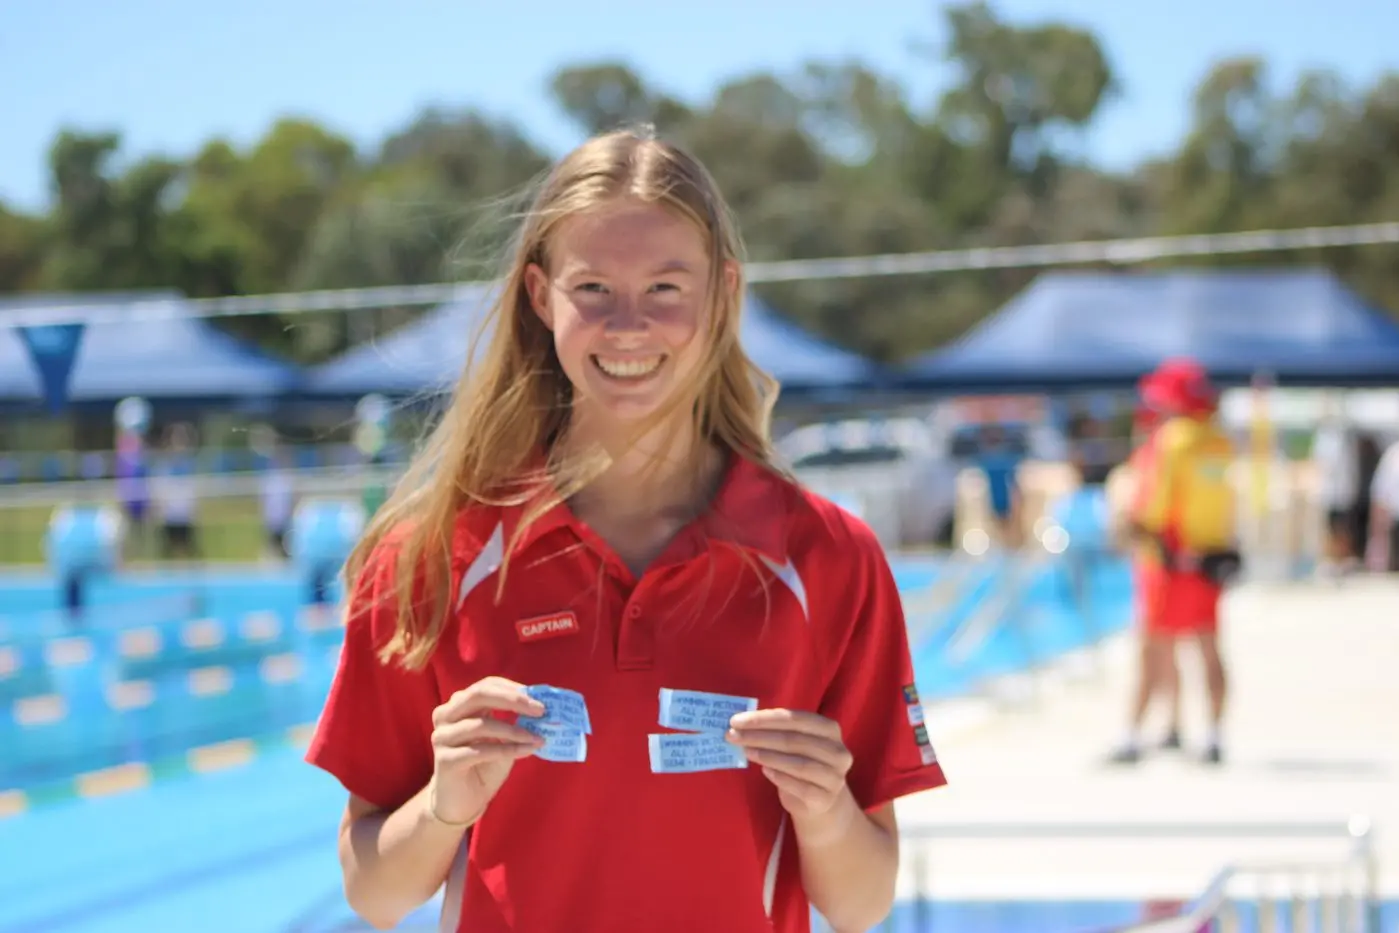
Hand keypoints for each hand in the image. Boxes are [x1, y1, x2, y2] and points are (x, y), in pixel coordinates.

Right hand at [427, 676, 544, 824]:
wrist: (461, 802)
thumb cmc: (484, 766)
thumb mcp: (503, 739)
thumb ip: (516, 721)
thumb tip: (543, 709)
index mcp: (460, 705)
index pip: (487, 685)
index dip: (514, 689)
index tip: (539, 698)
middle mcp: (446, 716)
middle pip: (479, 695)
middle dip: (513, 700)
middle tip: (540, 710)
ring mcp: (442, 737)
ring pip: (481, 725)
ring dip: (515, 731)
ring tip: (538, 738)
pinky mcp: (444, 760)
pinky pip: (481, 751)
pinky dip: (507, 749)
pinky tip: (526, 751)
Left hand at [727, 709, 853, 822]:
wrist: (820, 802)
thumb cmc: (802, 763)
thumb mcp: (795, 743)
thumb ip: (776, 731)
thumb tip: (741, 723)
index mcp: (829, 729)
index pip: (795, 718)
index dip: (764, 718)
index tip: (737, 720)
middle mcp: (838, 751)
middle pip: (794, 740)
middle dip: (760, 736)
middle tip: (733, 736)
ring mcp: (834, 776)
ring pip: (799, 763)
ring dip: (768, 756)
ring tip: (746, 751)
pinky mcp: (825, 798)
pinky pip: (800, 786)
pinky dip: (780, 777)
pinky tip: (764, 771)